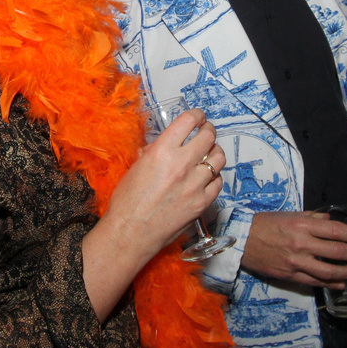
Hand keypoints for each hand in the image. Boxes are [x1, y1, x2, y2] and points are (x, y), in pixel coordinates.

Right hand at [108, 108, 224, 256]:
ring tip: (209, 154)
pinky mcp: (202, 202)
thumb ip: (153, 152)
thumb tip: (164, 144)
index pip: (189, 121)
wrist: (130, 232)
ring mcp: (195, 184)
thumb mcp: (136, 167)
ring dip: (215, 152)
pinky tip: (207, 178)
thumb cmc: (127, 202)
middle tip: (206, 131)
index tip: (198, 117)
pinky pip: (218, 183)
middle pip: (209, 136)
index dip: (197, 115)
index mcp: (162, 151)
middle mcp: (181, 164)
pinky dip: (214, 177)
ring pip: (218, 158)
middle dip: (208, 130)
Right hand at [241, 210, 346, 288]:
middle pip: (336, 251)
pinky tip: (340, 283)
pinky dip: (330, 283)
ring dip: (346, 272)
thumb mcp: (289, 215)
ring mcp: (295, 261)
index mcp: (301, 225)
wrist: (241, 240)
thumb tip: (330, 220)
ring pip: (328, 270)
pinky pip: (314, 281)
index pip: (334, 230)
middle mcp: (301, 243)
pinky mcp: (289, 275)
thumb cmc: (264, 224)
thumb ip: (311, 217)